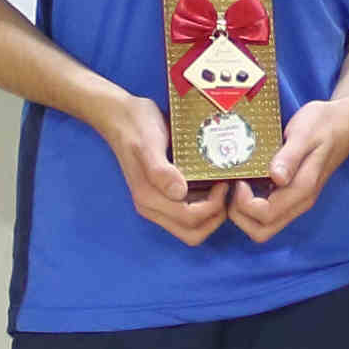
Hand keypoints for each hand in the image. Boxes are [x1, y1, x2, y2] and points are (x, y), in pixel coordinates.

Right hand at [101, 93, 227, 246]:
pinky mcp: (165, 195)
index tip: (223, 184)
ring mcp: (159, 203)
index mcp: (149, 199)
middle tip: (226, 190)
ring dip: (212, 213)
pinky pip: (190, 211)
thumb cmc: (136, 126)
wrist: (122, 116)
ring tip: (223, 187)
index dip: (212, 207)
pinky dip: (206, 204)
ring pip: (193, 226)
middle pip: (192, 232)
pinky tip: (213, 183)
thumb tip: (179, 193)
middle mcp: (153, 207)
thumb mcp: (149, 144)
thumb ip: (160, 171)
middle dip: (215, 217)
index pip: (189, 219)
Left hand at [228, 97, 348, 244]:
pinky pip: (266, 212)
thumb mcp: (304, 133)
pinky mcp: (290, 194)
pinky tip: (246, 181)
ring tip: (238, 184)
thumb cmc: (323, 124)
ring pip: (262, 225)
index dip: (245, 203)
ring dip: (243, 212)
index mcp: (302, 190)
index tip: (240, 178)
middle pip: (261, 231)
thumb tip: (277, 178)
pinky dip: (249, 205)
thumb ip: (290, 157)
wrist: (343, 121)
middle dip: (239, 215)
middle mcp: (298, 202)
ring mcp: (295, 201)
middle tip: (235, 186)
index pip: (265, 215)